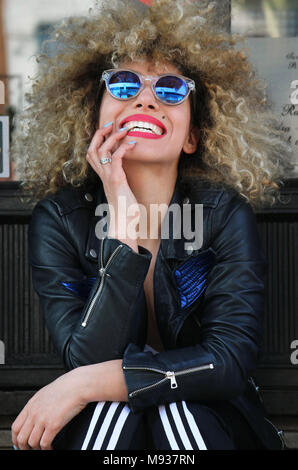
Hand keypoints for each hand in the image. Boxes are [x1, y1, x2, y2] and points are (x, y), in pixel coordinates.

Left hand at [11, 368, 86, 449]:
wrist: (78, 385)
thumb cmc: (67, 387)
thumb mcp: (46, 393)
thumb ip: (38, 405)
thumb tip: (36, 416)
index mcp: (32, 404)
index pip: (16, 427)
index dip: (16, 438)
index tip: (19, 443)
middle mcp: (35, 412)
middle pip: (21, 437)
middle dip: (24, 447)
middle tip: (29, 450)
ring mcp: (43, 419)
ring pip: (32, 442)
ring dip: (37, 448)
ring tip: (42, 448)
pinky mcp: (53, 424)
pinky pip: (45, 443)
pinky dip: (47, 448)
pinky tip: (51, 447)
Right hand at [86, 123, 139, 248]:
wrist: (124, 225)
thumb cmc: (126, 211)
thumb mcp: (123, 192)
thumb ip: (122, 182)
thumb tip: (128, 177)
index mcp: (104, 177)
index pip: (92, 155)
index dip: (97, 141)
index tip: (107, 131)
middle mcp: (103, 176)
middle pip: (92, 150)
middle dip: (99, 135)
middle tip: (110, 125)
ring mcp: (108, 178)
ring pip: (101, 151)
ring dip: (112, 138)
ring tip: (124, 130)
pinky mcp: (116, 180)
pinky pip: (116, 159)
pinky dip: (123, 148)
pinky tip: (132, 145)